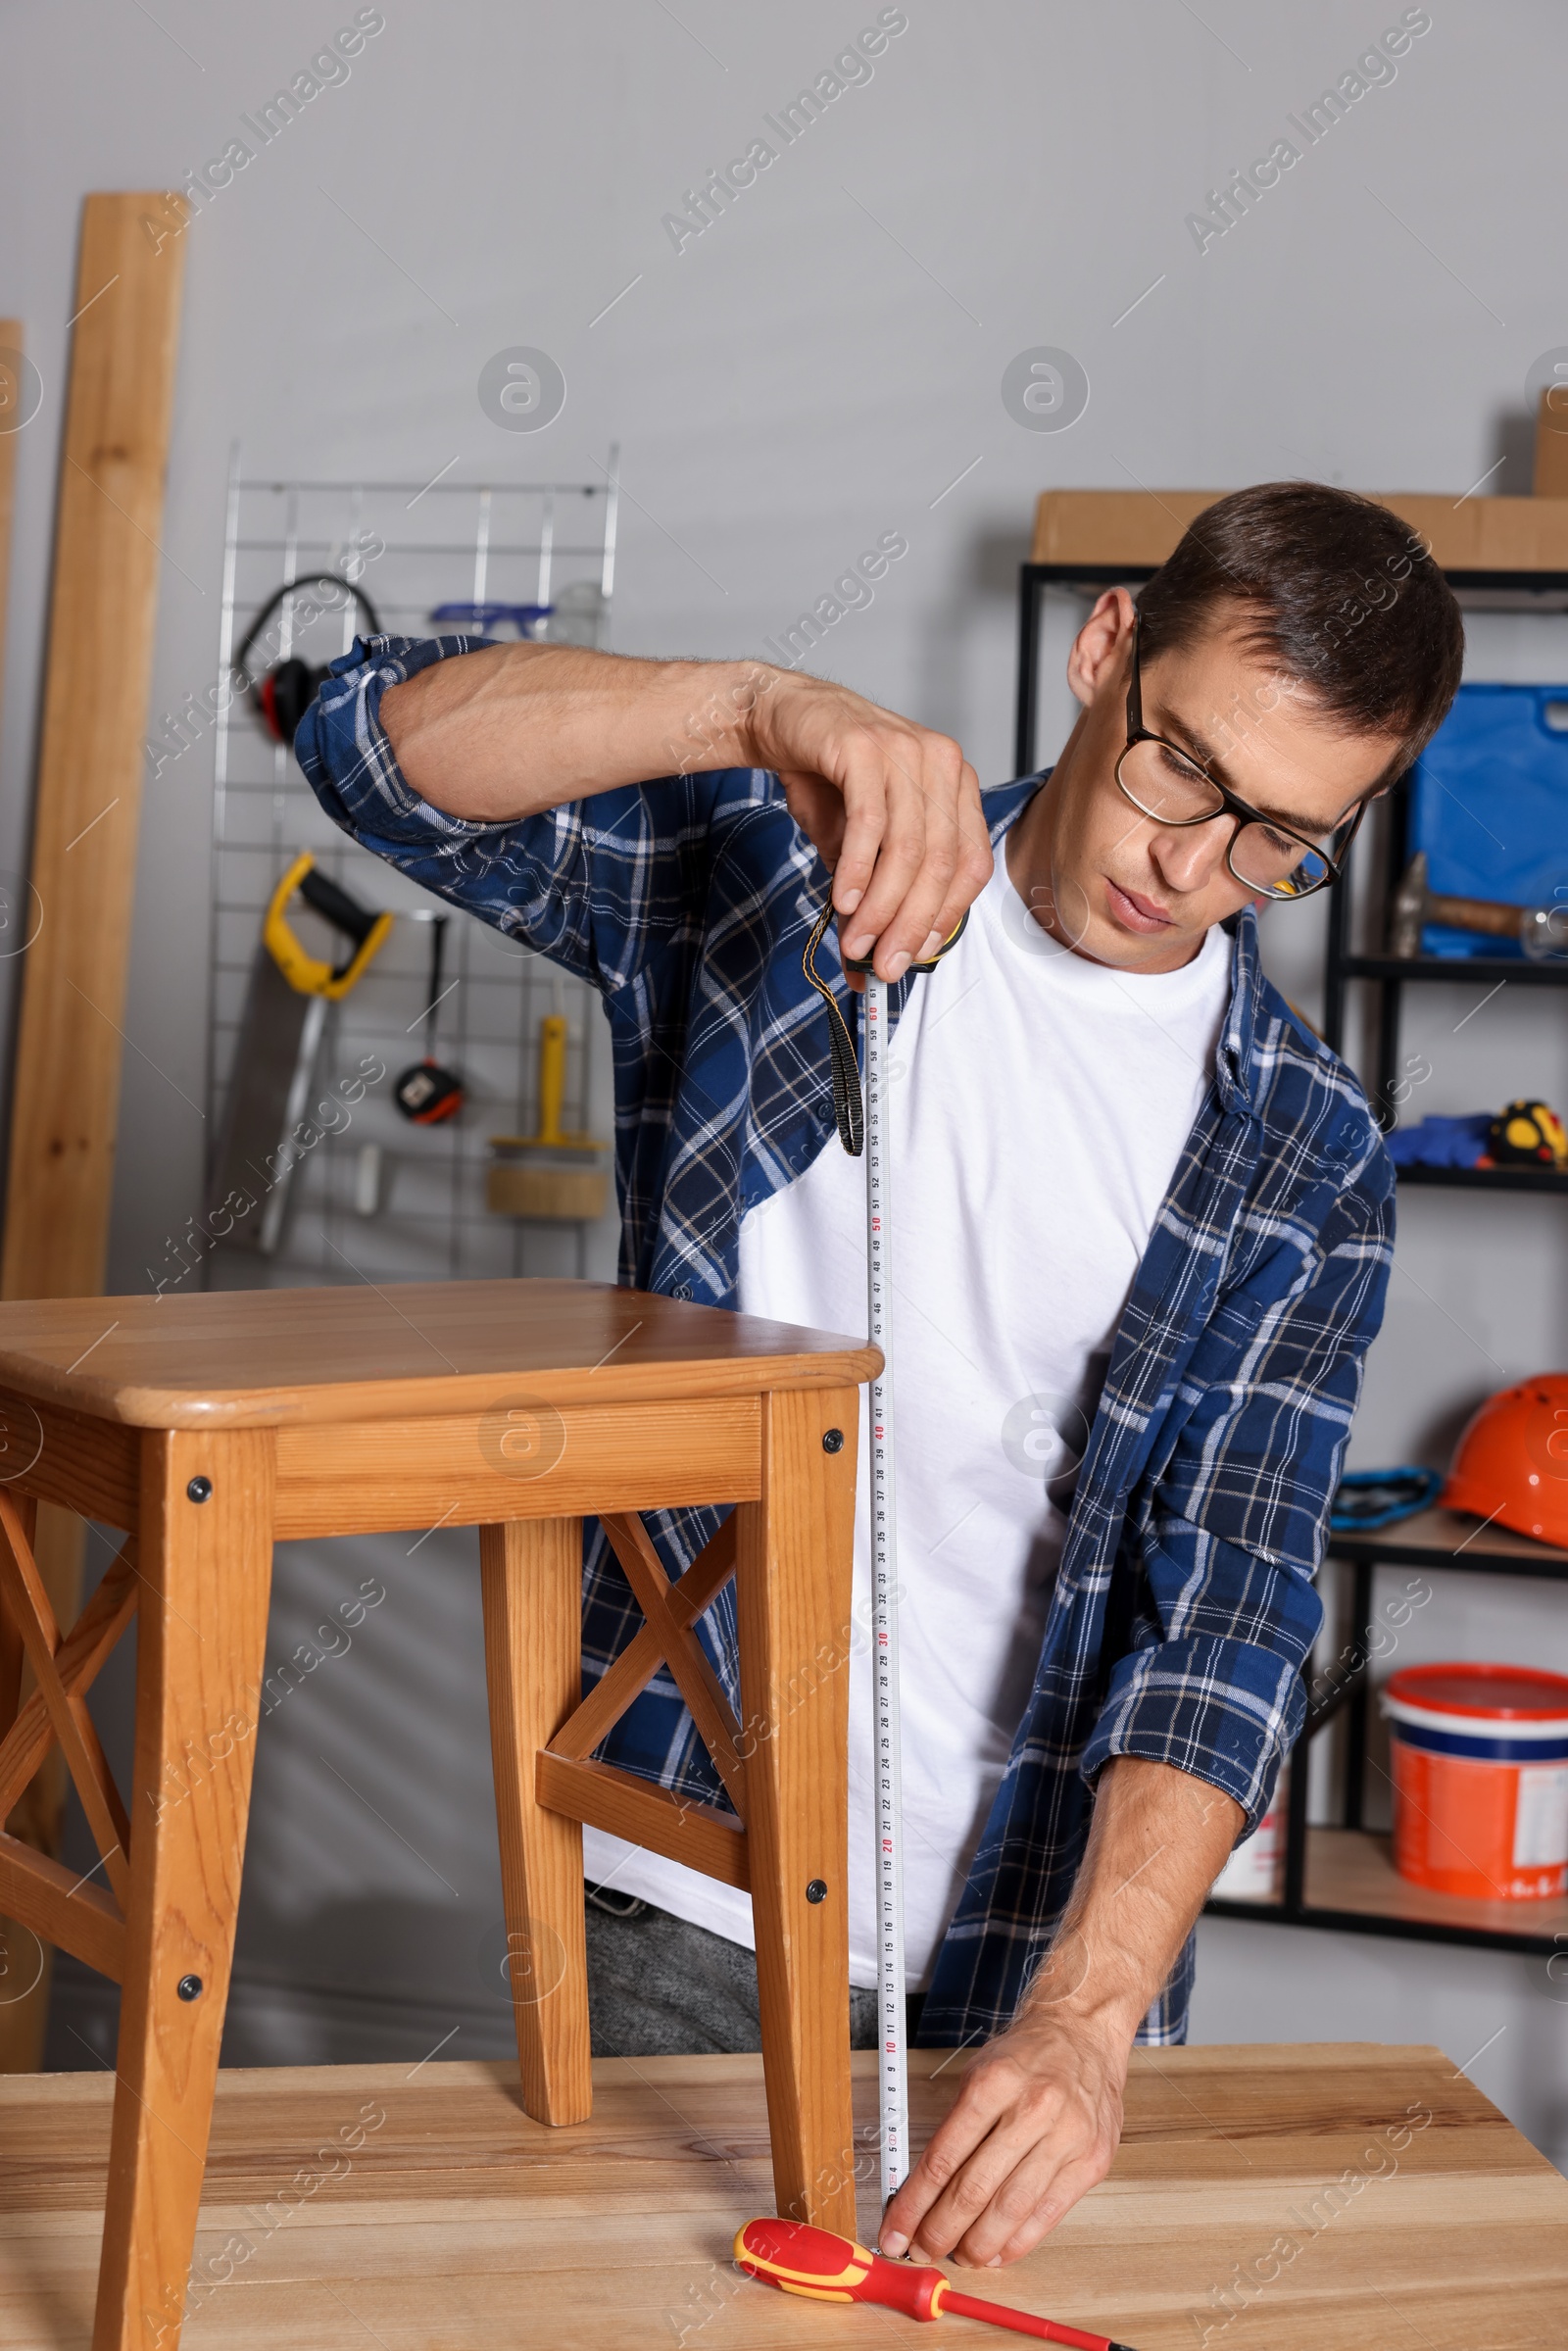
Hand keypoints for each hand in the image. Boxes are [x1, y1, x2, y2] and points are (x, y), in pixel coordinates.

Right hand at [746, 669, 991, 985]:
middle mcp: (942, 764)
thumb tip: (866, 966)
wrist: (782, 718)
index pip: (971, 863)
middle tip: (882, 965)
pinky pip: (870, 822)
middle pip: (940, 862)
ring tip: (855, 942)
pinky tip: (842, 900)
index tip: (916, 956)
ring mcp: (907, 750)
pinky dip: (856, 869)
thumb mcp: (858, 845)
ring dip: (879, 905)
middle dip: (910, 924)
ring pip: (907, 848)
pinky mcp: (865, 746)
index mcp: (957, 786)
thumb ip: (871, 896)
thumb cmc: (828, 782)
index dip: (946, 917)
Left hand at [879, 1997, 1129, 2268]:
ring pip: (1011, 2210)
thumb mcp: (978, 2075)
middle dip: (941, 2230)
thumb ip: (953, 2129)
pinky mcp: (1091, 2162)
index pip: (944, 2158)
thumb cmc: (1025, 2058)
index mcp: (994, 2084)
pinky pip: (1047, 2216)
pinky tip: (996, 2252)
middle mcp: (1032, 2110)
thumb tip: (920, 2190)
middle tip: (921, 2250)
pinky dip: (1017, 2242)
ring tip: (957, 2256)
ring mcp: (1066, 2138)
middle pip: (975, 2189)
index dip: (914, 2204)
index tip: (895, 2231)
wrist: (1083, 2035)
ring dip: (977, 2244)